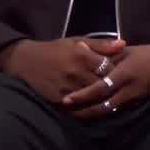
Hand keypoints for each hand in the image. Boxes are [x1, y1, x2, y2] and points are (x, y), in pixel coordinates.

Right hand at [0, 36, 123, 105]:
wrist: (25, 61)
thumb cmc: (55, 49)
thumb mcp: (77, 42)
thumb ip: (101, 45)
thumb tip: (124, 44)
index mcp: (81, 55)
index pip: (108, 68)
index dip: (117, 73)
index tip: (122, 74)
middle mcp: (75, 72)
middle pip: (102, 85)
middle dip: (112, 88)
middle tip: (120, 90)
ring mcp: (66, 87)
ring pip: (92, 99)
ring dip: (101, 100)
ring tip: (111, 101)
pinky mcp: (58, 99)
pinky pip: (78, 107)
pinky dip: (87, 108)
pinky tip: (93, 107)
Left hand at [62, 42, 149, 120]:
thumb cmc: (147, 53)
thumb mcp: (126, 50)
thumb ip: (105, 53)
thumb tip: (81, 48)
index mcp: (125, 73)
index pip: (100, 88)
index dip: (83, 95)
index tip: (67, 99)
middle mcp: (129, 89)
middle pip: (103, 106)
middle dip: (84, 111)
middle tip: (66, 112)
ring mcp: (134, 98)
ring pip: (110, 111)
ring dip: (93, 114)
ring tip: (76, 115)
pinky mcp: (138, 102)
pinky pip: (118, 109)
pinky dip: (104, 112)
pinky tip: (93, 112)